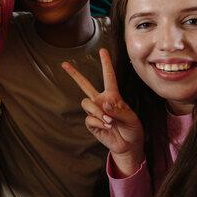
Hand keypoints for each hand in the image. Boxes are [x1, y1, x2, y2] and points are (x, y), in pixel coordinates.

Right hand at [62, 48, 144, 176]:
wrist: (128, 146)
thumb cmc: (132, 129)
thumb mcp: (131, 118)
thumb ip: (118, 110)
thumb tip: (104, 105)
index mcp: (113, 96)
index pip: (108, 77)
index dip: (106, 63)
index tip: (102, 50)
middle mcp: (101, 101)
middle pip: (84, 85)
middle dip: (74, 74)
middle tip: (64, 64)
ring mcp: (95, 111)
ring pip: (86, 103)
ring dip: (97, 111)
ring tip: (109, 121)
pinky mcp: (91, 123)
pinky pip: (89, 118)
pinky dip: (99, 123)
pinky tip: (107, 127)